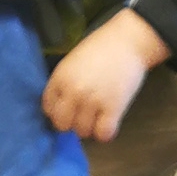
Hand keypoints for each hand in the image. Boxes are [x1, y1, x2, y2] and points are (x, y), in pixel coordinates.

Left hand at [43, 7, 166, 141]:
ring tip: (99, 114)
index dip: (58, 111)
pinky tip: (110, 120)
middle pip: (62, 125)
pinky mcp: (113, 108)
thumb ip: (65, 82)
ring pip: (83, 132)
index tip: (68, 109)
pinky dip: (106, 132)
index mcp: (60, 77)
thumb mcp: (73, 61)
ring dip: (90, 127)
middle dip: (72, 122)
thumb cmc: (101, 48)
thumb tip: (63, 107)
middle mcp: (73, 91)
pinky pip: (103, 134)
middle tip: (84, 114)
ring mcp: (92, 100)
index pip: (48, 108)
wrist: (128, 41)